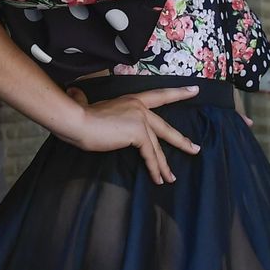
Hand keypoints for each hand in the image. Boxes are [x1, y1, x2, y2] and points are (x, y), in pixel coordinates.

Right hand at [56, 86, 201, 184]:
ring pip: (158, 146)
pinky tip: (157, 179)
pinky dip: (154, 169)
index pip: (159, 96)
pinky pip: (150, 155)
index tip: (194, 90)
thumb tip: (74, 93)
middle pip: (165, 127)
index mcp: (131, 100)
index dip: (177, 93)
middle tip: (195, 148)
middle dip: (181, 140)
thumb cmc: (78, 115)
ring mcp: (141, 119)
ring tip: (171, 178)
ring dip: (165, 165)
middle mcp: (139, 107)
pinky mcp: (138, 133)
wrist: (77, 120)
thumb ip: (84, 99)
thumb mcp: (85, 104)